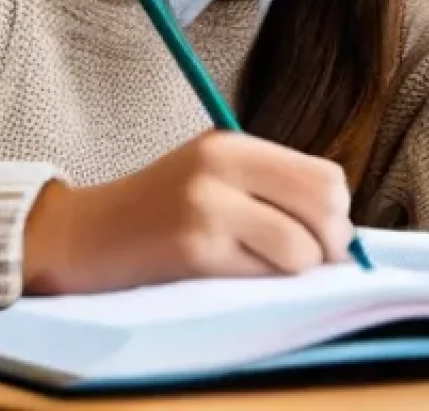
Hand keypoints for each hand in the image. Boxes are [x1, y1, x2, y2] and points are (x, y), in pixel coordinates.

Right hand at [23, 131, 354, 294]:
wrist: (87, 234)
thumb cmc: (160, 207)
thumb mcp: (216, 173)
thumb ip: (272, 185)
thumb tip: (341, 227)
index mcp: (233, 144)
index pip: (324, 175)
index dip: (338, 211)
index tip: (325, 232)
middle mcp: (222, 168)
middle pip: (323, 207)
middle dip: (331, 244)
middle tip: (313, 258)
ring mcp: (207, 209)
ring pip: (299, 249)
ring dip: (297, 270)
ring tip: (270, 266)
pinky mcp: (193, 252)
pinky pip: (261, 275)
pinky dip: (264, 283)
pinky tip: (238, 273)